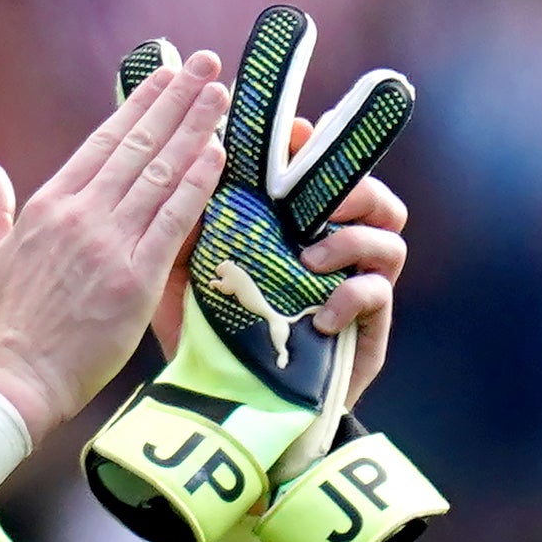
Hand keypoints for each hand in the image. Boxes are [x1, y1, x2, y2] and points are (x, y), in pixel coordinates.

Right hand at [0, 54, 228, 436]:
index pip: (103, 141)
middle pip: (138, 144)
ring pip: (160, 173)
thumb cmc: (1, 325)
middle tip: (209, 63)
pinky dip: (197, 184)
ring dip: (195, 129)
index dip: (139, 104)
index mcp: (47, 205)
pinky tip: (218, 154)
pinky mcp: (134, 278)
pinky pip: (173, 221)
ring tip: (221, 94)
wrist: (14, 378)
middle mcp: (80, 214)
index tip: (165, 74)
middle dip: (176, 99)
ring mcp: (109, 244)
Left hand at [87, 7, 442, 541]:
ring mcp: (354, 282)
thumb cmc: (208, 329)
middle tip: (316, 190)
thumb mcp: (181, 269)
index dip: (306, 141)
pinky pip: (379, 296)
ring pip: (387, 233)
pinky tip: (319, 314)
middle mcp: (327, 241)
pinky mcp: (368, 328)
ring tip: (312, 260)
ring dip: (352, 238)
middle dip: (347, 179)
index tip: (288, 131)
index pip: (308, 164)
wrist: (234, 410)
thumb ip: (176, 215)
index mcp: (286, 218)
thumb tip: (154, 155)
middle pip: (362, 186)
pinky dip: (353, 297)